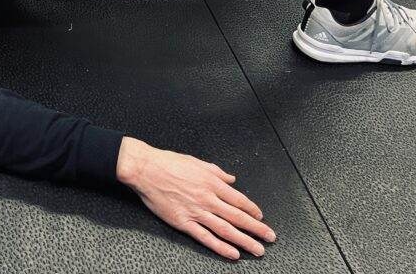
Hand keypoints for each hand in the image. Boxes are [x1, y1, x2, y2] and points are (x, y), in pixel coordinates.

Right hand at [115, 137, 275, 259]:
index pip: (238, 199)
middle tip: (270, 237)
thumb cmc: (168, 163)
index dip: (252, 209)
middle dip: (256, 228)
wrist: (145, 169)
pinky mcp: (183, 222)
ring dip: (244, 241)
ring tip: (257, 250)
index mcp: (211, 182)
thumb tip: (231, 179)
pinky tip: (232, 253)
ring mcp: (196, 212)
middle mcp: (207, 198)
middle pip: (237, 216)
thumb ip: (217, 172)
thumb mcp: (197, 162)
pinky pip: (205, 237)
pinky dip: (220, 247)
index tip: (261, 217)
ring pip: (226, 229)